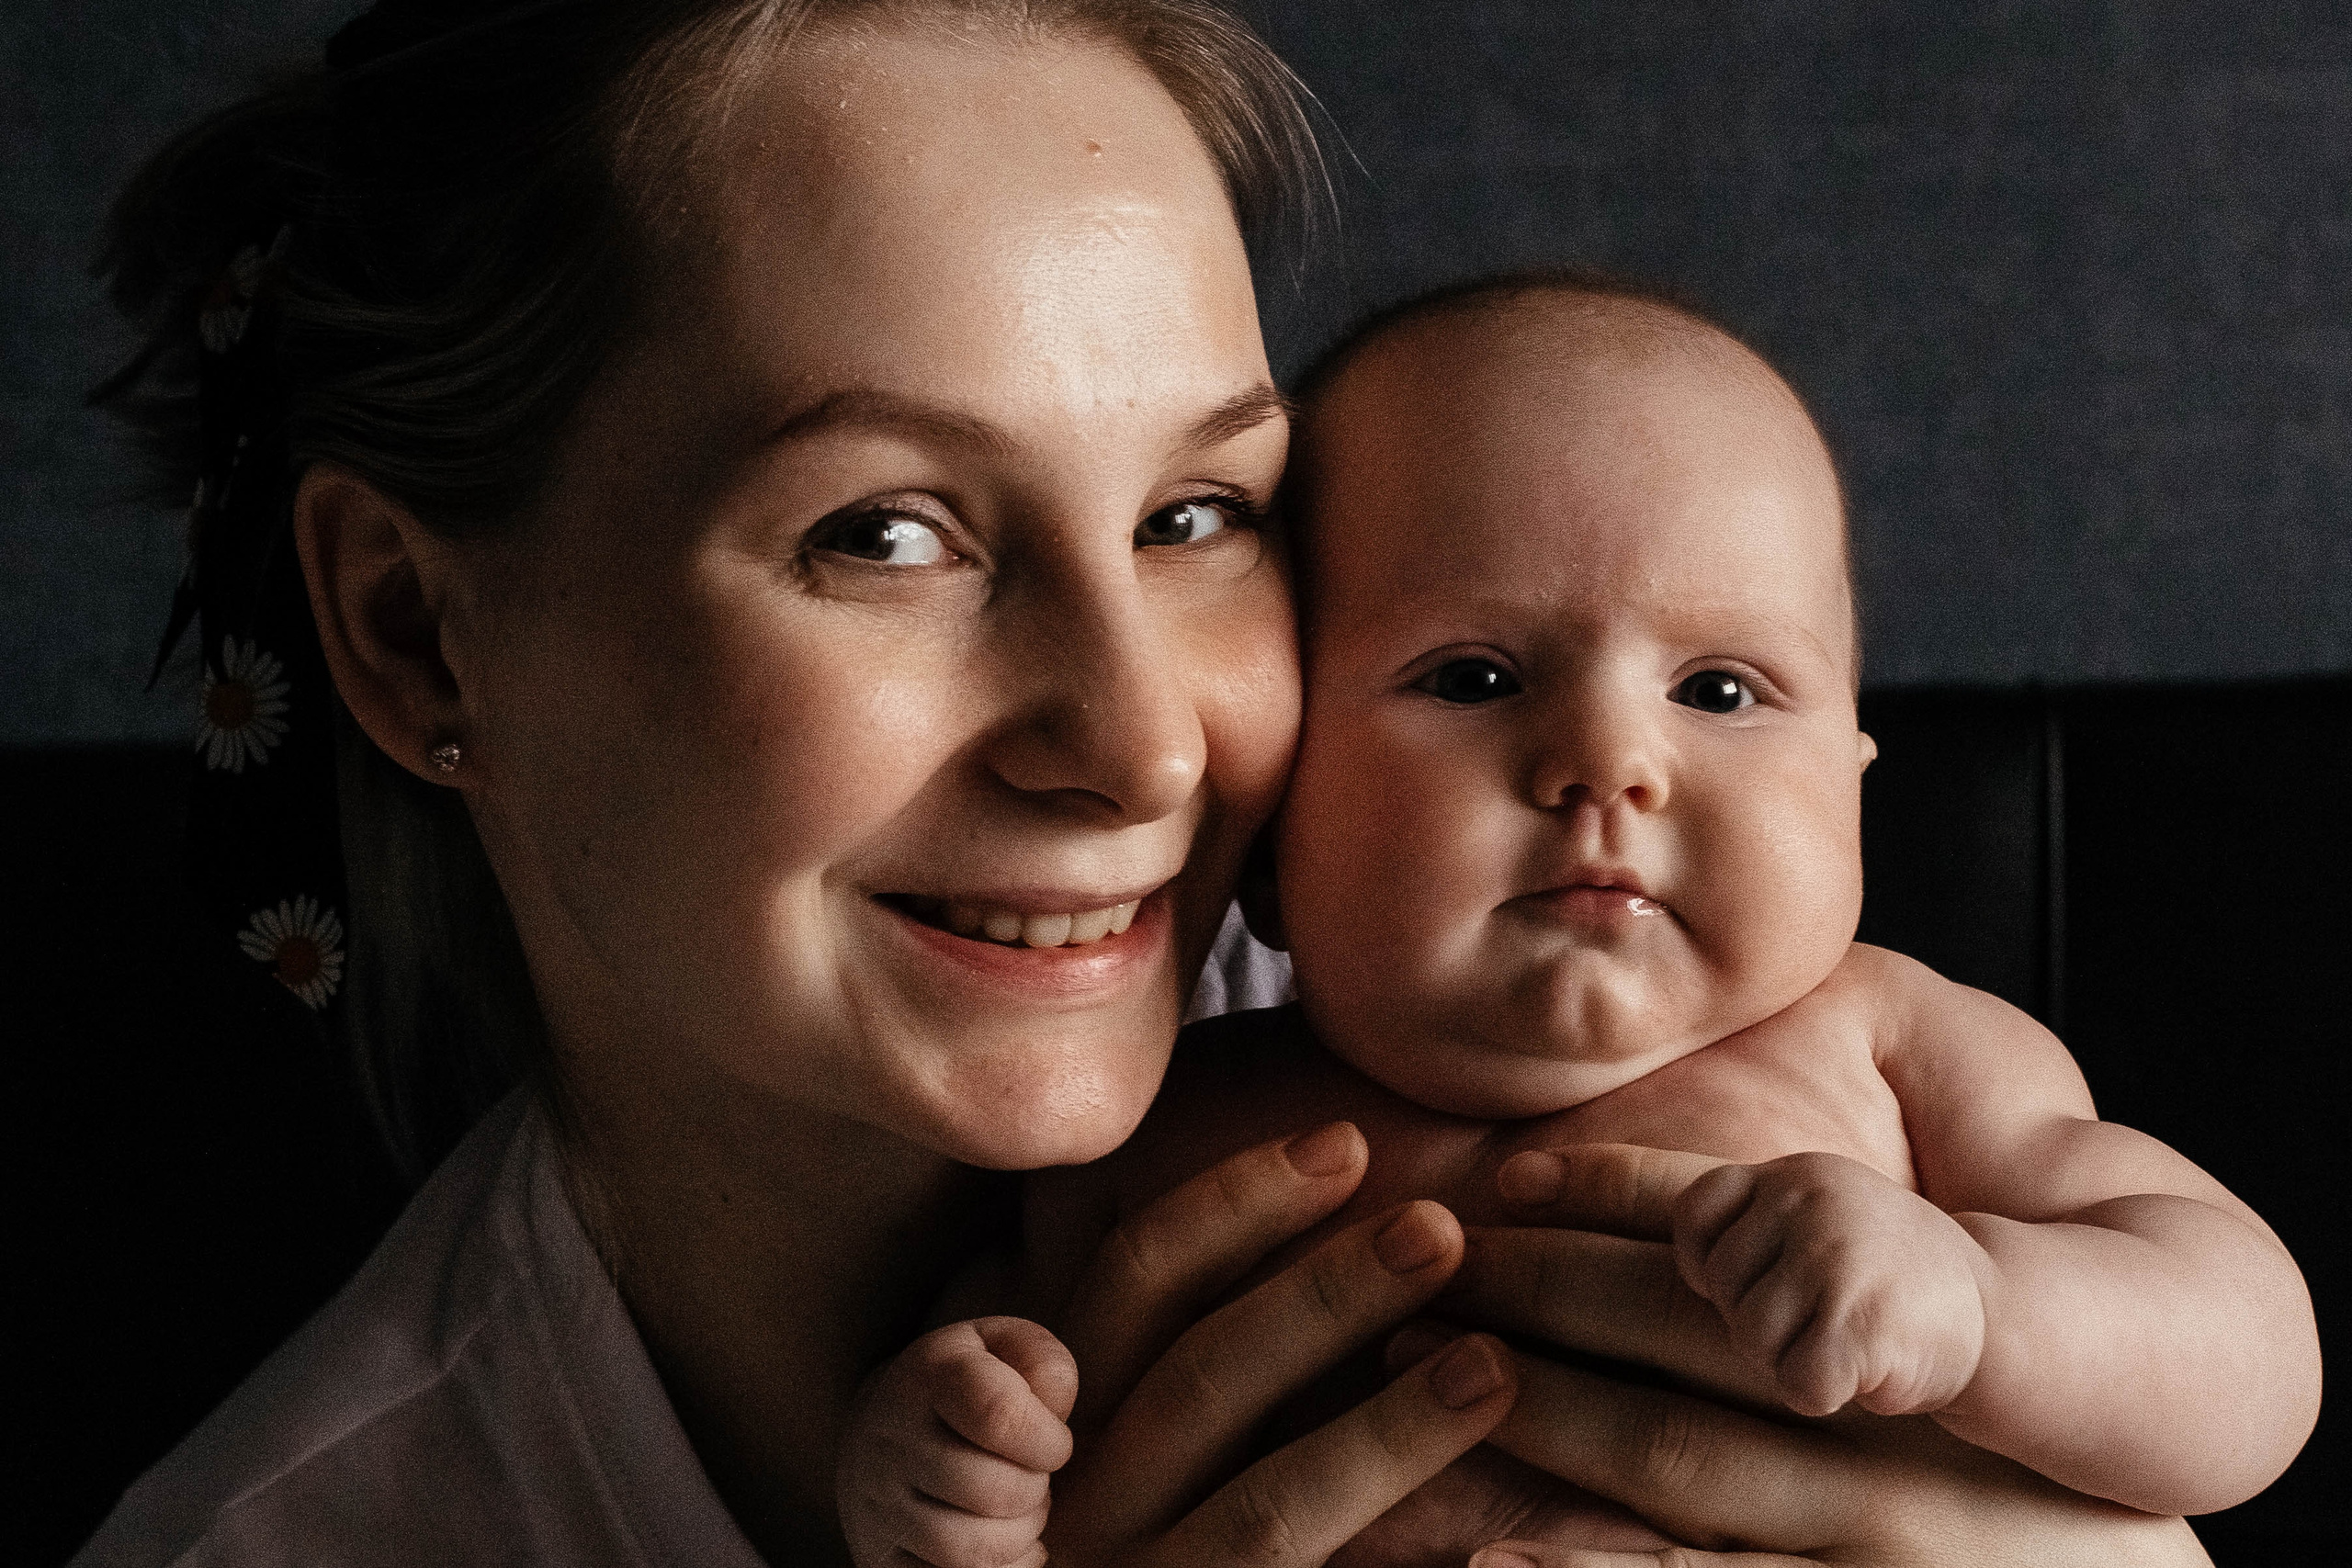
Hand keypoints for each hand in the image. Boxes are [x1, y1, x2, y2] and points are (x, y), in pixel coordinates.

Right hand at [837, 1317, 1075, 1567]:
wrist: (880, 1426)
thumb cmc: (969, 1386)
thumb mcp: (1005, 1349)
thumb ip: (1044, 1364)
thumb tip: (1054, 1412)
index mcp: (927, 1376)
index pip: (998, 1413)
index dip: (1048, 1439)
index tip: (1054, 1442)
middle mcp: (890, 1439)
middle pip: (990, 1490)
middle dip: (1036, 1491)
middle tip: (1035, 1478)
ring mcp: (877, 1504)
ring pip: (967, 1550)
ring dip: (1018, 1537)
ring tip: (1021, 1512)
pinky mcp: (878, 1556)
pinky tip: (1004, 1545)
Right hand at [1042, 1123, 1519, 1566]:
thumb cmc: (1026, 1549)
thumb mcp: (1004, 1462)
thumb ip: (1062, 1381)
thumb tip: (1108, 1325)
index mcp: (1041, 1437)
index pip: (1133, 1297)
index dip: (1234, 1212)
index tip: (1347, 1143)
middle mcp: (1077, 1524)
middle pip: (1204, 1386)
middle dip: (1326, 1297)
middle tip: (1444, 1226)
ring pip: (1267, 1518)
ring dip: (1383, 1438)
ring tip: (1495, 1366)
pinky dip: (1401, 1559)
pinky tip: (1500, 1554)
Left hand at [1436, 1142, 2211, 1567]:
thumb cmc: (2035, 1480)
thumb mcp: (1982, 1361)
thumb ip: (1863, 1289)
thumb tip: (1706, 1225)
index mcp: (1918, 1336)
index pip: (1752, 1244)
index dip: (1619, 1201)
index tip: (1505, 1178)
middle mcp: (1898, 1431)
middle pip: (1684, 1342)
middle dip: (1540, 1298)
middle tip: (1414, 1266)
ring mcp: (1886, 1544)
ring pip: (1679, 1463)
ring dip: (1543, 1415)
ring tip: (1413, 1375)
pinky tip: (1500, 1557)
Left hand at [1657, 1149, 1986, 1417]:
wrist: (2005, 1315)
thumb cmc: (1883, 1280)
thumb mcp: (1813, 1224)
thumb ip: (1741, 1225)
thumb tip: (1589, 1210)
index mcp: (1791, 1176)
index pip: (1692, 1211)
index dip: (1697, 1260)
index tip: (1710, 1271)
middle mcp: (1809, 1200)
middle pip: (1720, 1287)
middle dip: (1753, 1322)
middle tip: (1819, 1321)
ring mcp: (1835, 1255)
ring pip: (1751, 1339)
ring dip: (1789, 1361)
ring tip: (1845, 1340)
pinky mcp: (1860, 1319)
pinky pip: (1798, 1381)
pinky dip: (1827, 1391)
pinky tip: (1869, 1369)